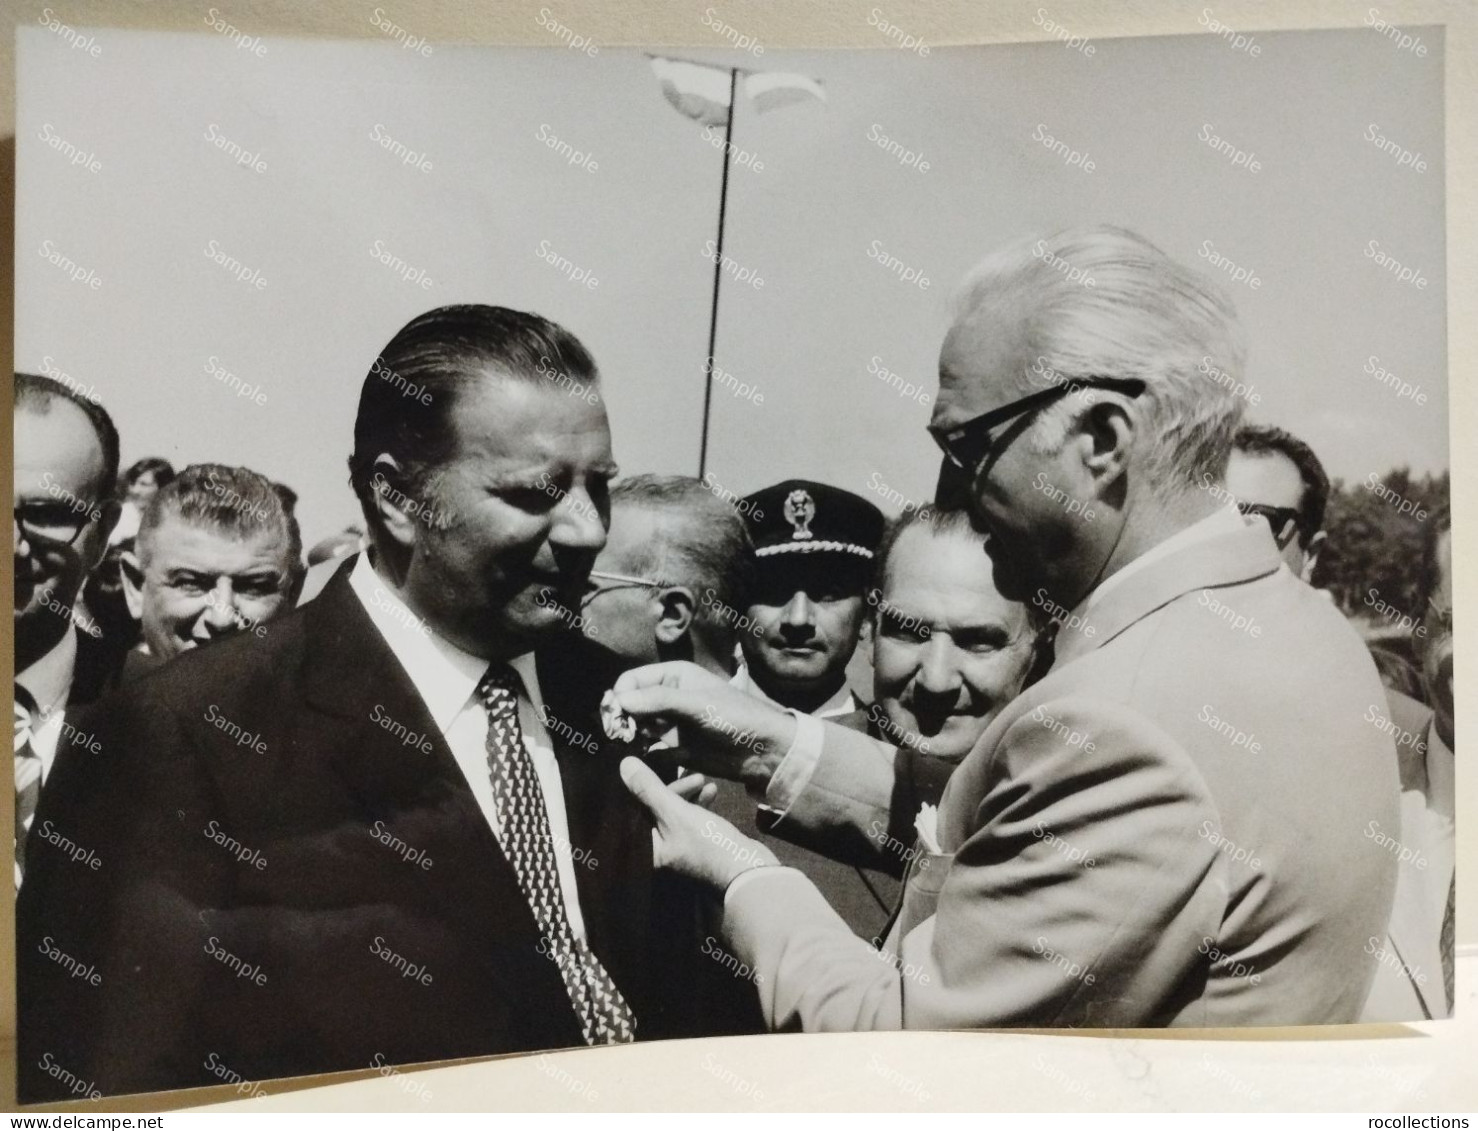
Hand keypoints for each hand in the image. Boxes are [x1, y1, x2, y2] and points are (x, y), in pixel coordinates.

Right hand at [611, 661, 797, 788]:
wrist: (761, 749)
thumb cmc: (733, 716)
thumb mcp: (695, 703)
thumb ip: (657, 700)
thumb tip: (618, 700)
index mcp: (673, 676)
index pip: (632, 680)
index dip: (620, 695)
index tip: (614, 715)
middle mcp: (667, 697)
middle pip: (630, 704)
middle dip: (621, 717)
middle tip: (618, 733)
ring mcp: (670, 723)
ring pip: (636, 727)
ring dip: (629, 735)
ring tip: (631, 744)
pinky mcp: (674, 747)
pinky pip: (649, 748)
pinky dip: (643, 752)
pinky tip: (648, 755)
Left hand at [620, 757, 778, 889]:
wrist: (748, 870)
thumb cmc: (708, 843)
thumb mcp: (676, 812)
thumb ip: (650, 789)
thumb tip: (625, 764)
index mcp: (648, 849)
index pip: (640, 810)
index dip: (652, 787)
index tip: (666, 768)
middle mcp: (661, 851)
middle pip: (659, 810)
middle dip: (676, 789)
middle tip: (696, 777)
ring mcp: (681, 849)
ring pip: (677, 813)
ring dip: (690, 794)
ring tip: (706, 782)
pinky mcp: (699, 845)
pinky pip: (692, 819)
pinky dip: (700, 804)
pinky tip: (712, 792)